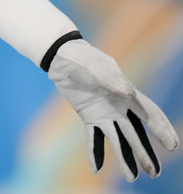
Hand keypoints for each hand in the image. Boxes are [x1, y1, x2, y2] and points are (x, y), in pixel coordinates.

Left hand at [49, 39, 178, 180]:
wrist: (64, 57)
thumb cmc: (86, 60)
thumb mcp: (100, 68)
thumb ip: (114, 82)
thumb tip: (130, 95)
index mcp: (128, 95)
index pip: (149, 115)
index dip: (161, 129)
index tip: (172, 146)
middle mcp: (120, 108)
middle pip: (135, 134)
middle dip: (145, 153)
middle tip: (155, 172)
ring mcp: (105, 114)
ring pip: (118, 140)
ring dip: (125, 158)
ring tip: (133, 177)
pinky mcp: (90, 117)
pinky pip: (93, 139)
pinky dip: (95, 154)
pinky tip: (96, 169)